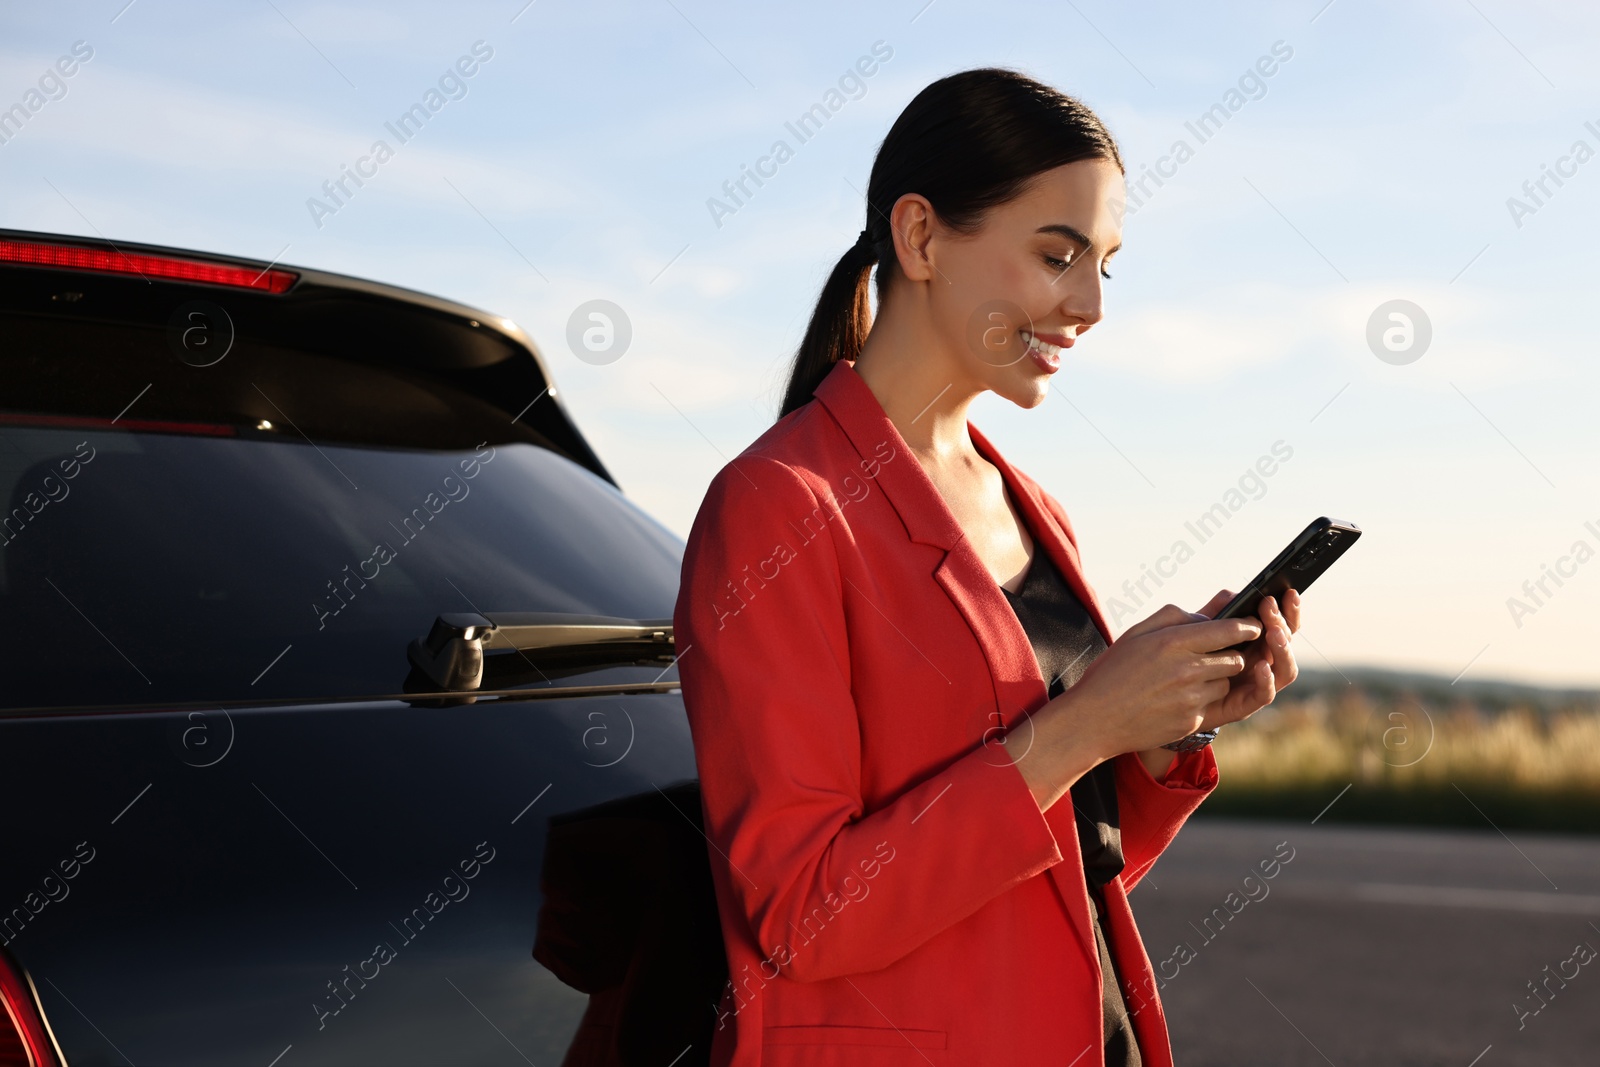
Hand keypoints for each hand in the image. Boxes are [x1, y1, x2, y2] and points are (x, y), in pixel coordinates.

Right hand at [1048, 601, 1262, 758]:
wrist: (1094, 719)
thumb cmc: (1112, 672)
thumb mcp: (1136, 633)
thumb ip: (1173, 617)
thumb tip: (1207, 616)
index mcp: (1172, 642)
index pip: (1227, 629)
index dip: (1247, 626)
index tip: (1254, 625)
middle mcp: (1187, 669)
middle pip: (1235, 658)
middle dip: (1232, 654)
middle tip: (1218, 654)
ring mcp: (1190, 698)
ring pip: (1226, 683)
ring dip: (1217, 679)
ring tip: (1189, 679)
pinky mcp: (1191, 721)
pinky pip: (1211, 705)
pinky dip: (1201, 700)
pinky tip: (1175, 699)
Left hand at [1190, 587, 1301, 729]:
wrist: (1162, 694)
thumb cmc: (1181, 660)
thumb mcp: (1197, 631)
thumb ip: (1216, 614)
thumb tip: (1234, 595)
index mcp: (1255, 643)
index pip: (1281, 625)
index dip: (1289, 609)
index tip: (1288, 592)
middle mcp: (1261, 662)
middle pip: (1286, 643)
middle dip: (1282, 623)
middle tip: (1270, 607)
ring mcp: (1255, 684)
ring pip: (1285, 669)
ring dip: (1282, 649)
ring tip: (1272, 632)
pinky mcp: (1243, 705)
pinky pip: (1264, 695)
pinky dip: (1267, 680)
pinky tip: (1261, 665)